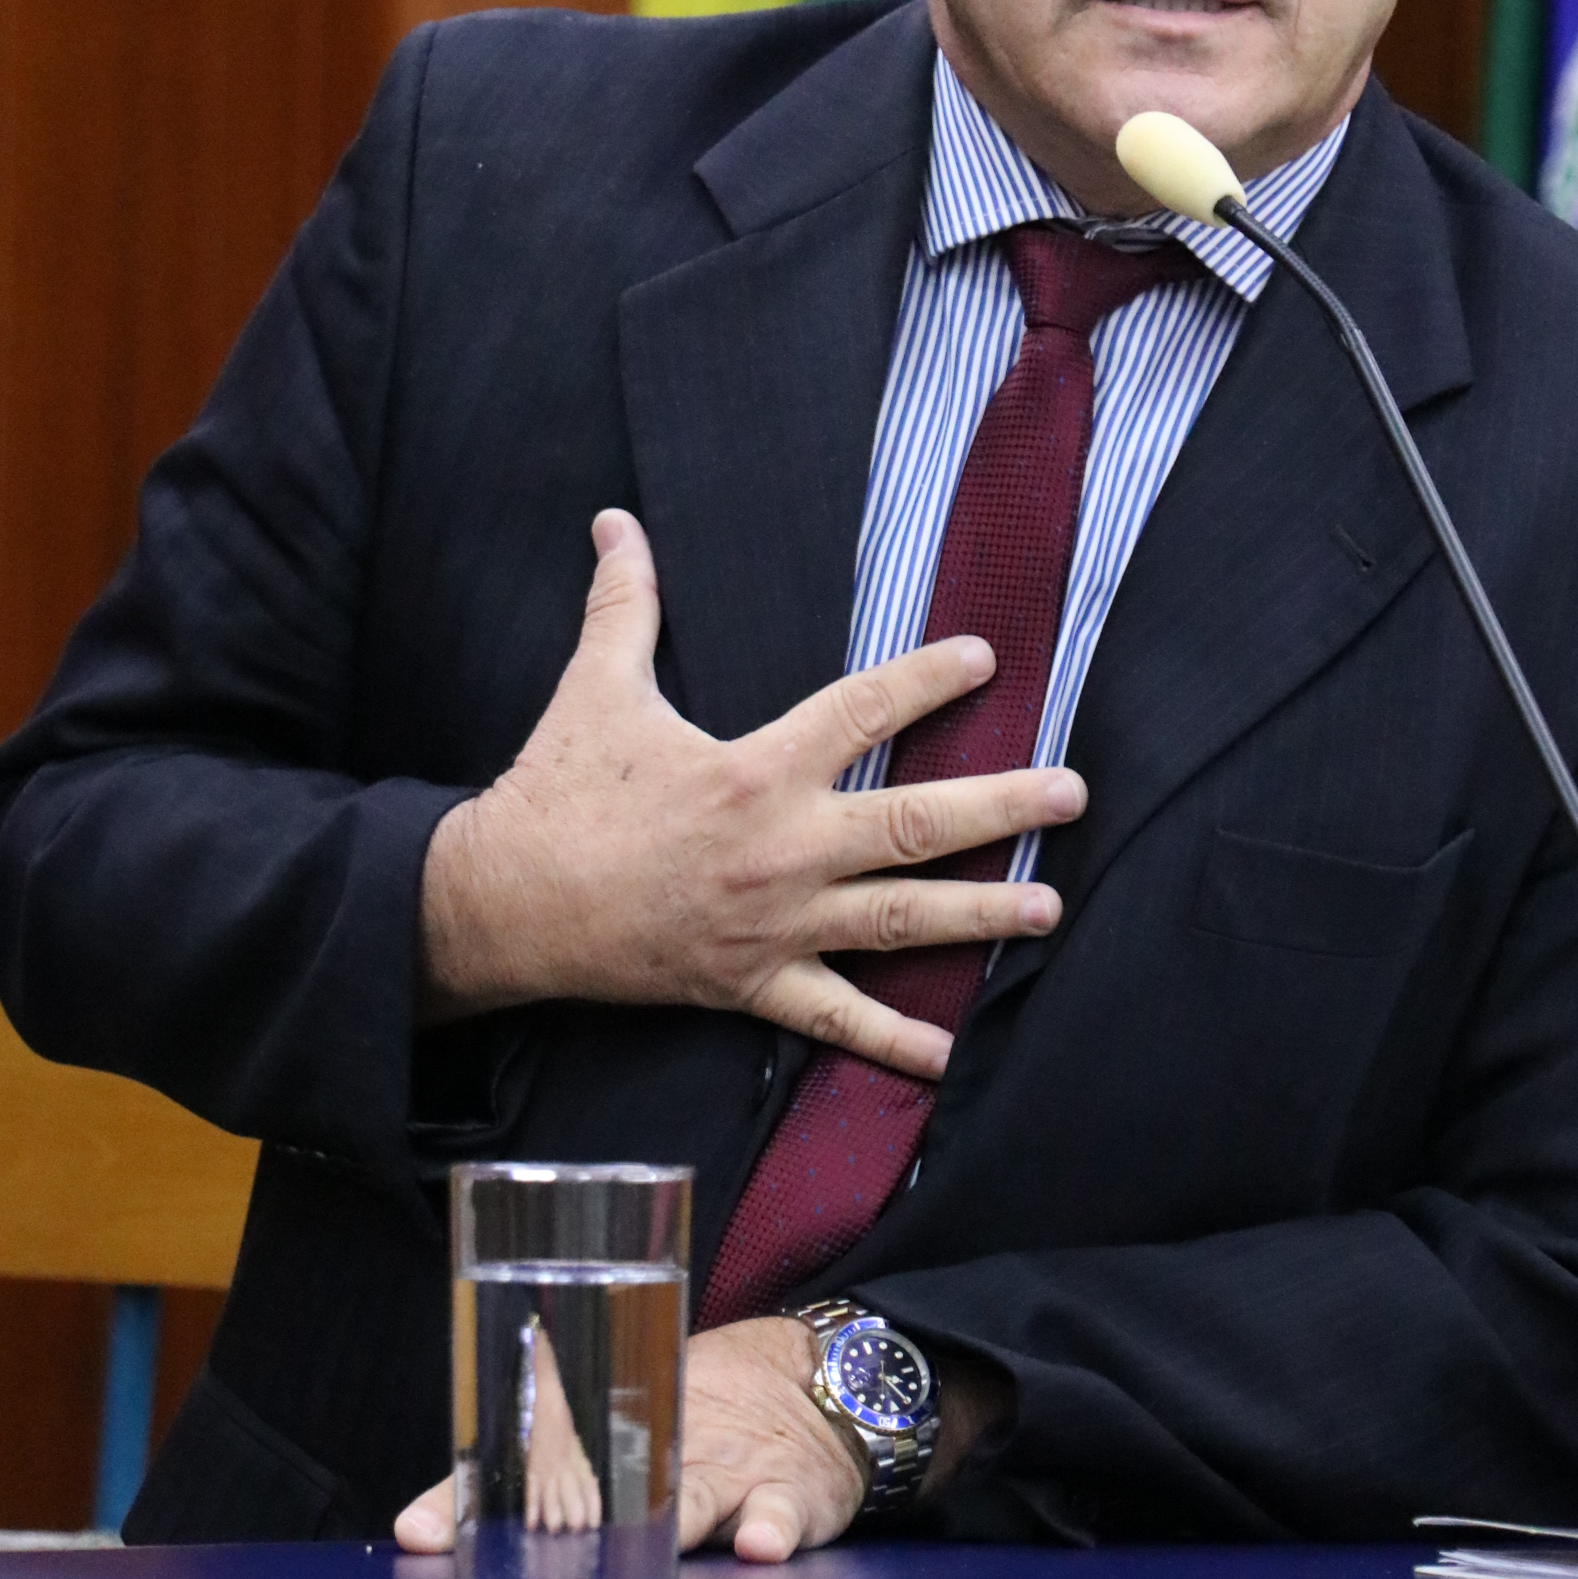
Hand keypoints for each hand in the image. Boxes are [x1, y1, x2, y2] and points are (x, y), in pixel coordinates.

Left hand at [394, 1314, 1011, 1565]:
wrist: (820, 1379)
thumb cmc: (698, 1409)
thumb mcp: (624, 1427)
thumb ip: (532, 1482)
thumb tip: (410, 1533)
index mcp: (612, 1432)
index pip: (526, 1463)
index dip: (471, 1497)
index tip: (420, 1534)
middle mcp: (665, 1446)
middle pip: (610, 1485)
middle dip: (573, 1523)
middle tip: (538, 1555)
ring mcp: (731, 1466)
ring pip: (697, 1492)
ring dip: (672, 1514)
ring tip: (650, 1543)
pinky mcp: (792, 1491)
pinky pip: (784, 1512)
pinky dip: (771, 1527)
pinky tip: (757, 1544)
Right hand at [418, 509, 1084, 1080]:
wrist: (505, 905)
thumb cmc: (556, 790)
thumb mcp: (596, 686)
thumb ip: (625, 602)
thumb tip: (616, 522)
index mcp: (756, 770)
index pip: (862, 712)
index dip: (927, 681)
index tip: (986, 658)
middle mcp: (783, 849)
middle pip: (913, 825)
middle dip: (1001, 809)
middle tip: (1072, 795)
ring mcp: (774, 925)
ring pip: (898, 921)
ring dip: (979, 914)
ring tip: (1048, 908)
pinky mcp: (751, 984)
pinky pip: (835, 1020)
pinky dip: (893, 1042)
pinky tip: (950, 1057)